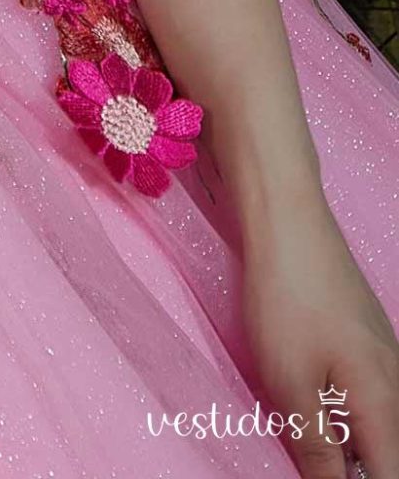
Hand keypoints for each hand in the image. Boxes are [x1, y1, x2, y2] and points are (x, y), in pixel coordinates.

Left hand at [240, 200, 398, 478]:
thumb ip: (318, 452)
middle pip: (388, 454)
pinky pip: (367, 398)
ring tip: (305, 436)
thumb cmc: (286, 300)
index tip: (322, 473)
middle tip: (308, 452)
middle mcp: (397, 386)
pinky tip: (308, 405)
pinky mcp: (368, 343)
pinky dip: (343, 415)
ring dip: (346, 444)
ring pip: (377, 427)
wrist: (289, 220)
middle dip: (353, 465)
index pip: (390, 476)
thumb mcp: (291, 387)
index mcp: (385, 406)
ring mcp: (386, 360)